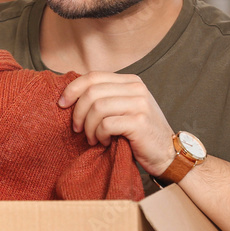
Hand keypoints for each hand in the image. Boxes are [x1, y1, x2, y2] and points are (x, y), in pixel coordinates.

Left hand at [59, 72, 175, 176]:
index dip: (73, 88)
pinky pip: (106, 124)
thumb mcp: (124, 108)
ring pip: (97, 107)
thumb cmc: (140, 134)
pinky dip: (99, 135)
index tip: (62, 104)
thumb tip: (72, 94)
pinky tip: (103, 142)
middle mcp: (136, 88)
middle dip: (78, 112)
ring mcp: (139, 104)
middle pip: (92, 91)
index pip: (93, 76)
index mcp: (130, 81)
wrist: (168, 154)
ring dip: (88, 127)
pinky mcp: (139, 122)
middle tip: (78, 129)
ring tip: (92, 138)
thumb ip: (106, 97)